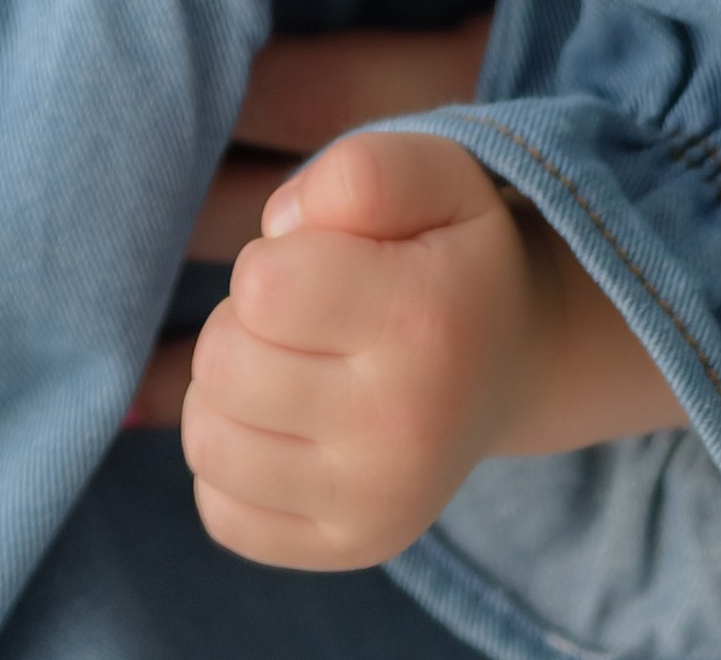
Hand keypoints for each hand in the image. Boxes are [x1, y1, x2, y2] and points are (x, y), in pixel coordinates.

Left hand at [180, 131, 682, 570]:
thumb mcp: (433, 172)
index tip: (318, 262)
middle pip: (223, 364)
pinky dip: (233, 461)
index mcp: (424, 324)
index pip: (259, 287)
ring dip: (228, 388)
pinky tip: (284, 425)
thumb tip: (279, 230)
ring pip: (209, 440)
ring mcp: (377, 507)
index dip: (271, 257)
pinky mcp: (348, 549)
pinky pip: (221, 513)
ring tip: (288, 364)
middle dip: (243, 321)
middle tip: (304, 314)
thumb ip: (360, 171)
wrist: (512, 359)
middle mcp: (404, 433)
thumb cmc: (450, 252)